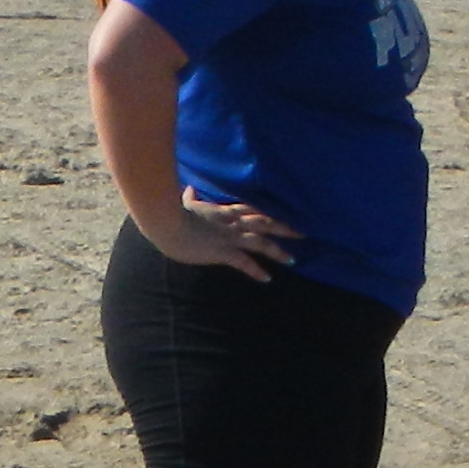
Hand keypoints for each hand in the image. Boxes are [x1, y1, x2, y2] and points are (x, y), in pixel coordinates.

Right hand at [155, 189, 296, 279]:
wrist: (165, 222)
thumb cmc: (171, 214)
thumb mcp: (184, 204)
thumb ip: (190, 197)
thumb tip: (189, 188)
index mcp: (222, 211)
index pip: (250, 209)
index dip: (266, 213)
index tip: (282, 215)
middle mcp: (231, 222)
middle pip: (264, 222)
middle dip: (284, 227)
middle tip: (302, 233)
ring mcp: (228, 237)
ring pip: (261, 242)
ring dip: (277, 251)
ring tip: (292, 260)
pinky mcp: (222, 251)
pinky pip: (245, 262)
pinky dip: (257, 271)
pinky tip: (267, 279)